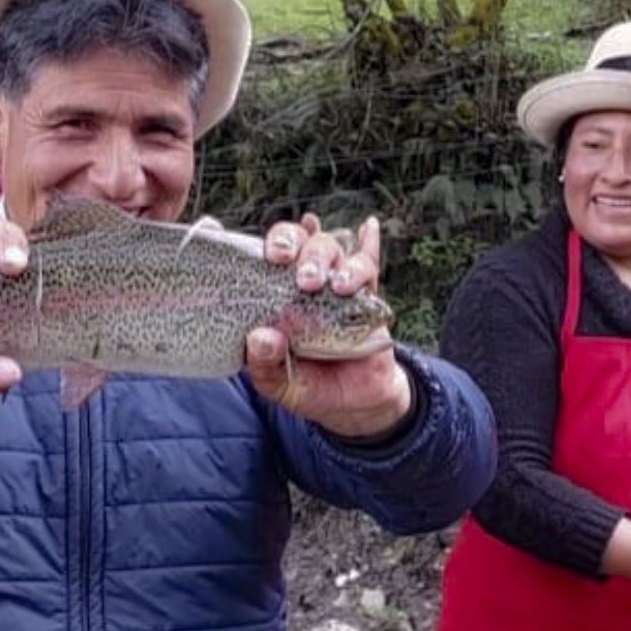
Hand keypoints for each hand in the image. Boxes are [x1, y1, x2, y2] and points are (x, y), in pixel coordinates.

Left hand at [245, 213, 410, 438]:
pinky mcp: (367, 295)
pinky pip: (369, 262)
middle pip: (301, 242)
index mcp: (274, 296)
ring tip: (337, 286)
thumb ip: (265, 364)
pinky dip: (370, 243)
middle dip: (300, 248)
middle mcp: (303, 282)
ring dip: (333, 260)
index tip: (269, 252)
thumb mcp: (278, 385)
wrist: (355, 403)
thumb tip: (261, 337)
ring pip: (334, 248)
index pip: (266, 254)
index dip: (270, 243)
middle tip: (304, 278)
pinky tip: (369, 227)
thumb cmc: (309, 386)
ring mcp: (336, 285)